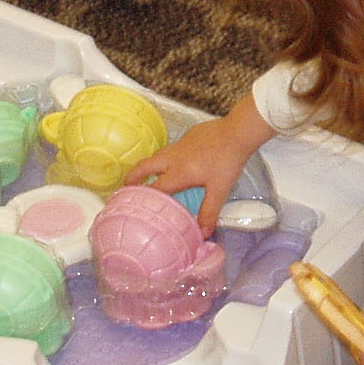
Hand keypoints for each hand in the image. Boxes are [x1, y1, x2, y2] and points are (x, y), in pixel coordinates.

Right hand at [128, 105, 272, 229]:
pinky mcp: (187, 136)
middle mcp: (173, 158)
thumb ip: (209, 212)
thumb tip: (203, 232)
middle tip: (126, 187)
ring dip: (147, 167)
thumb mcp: (219, 190)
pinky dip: (164, 158)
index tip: (131, 204)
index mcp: (178, 173)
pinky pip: (170, 149)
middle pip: (144, 166)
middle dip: (132, 176)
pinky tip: (174, 163)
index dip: (141, 197)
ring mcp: (179, 145)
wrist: (237, 131)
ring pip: (156, 156)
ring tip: (146, 177)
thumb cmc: (227, 161)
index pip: (153, 188)